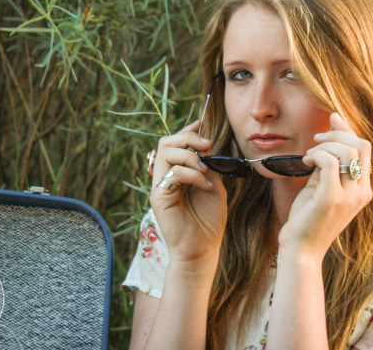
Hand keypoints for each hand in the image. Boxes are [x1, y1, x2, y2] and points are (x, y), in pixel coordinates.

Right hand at [149, 121, 227, 265]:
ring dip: (191, 156)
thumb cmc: (209, 220)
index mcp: (177, 173)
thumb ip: (208, 165)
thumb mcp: (213, 185)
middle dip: (187, 138)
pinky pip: (173, 172)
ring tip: (206, 170)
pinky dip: (193, 174)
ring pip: (166, 152)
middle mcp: (165, 177)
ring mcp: (160, 186)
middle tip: (207, 146)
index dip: (186, 131)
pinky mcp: (159, 197)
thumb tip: (207, 144)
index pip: (174, 143)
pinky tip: (205, 185)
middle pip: (165, 142)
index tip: (202, 125)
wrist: (203, 248)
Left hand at [278, 113, 371, 260]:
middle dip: (336, 134)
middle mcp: (361, 192)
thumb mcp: (321, 186)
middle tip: (316, 140)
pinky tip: (306, 162)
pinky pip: (329, 162)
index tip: (332, 119)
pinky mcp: (331, 199)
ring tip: (309, 155)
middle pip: (361, 145)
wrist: (301, 249)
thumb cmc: (308, 218)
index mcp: (363, 190)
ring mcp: (349, 196)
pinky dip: (316, 155)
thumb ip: (328, 165)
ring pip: (347, 151)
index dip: (348, 130)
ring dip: (324, 145)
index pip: (365, 149)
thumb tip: (328, 136)